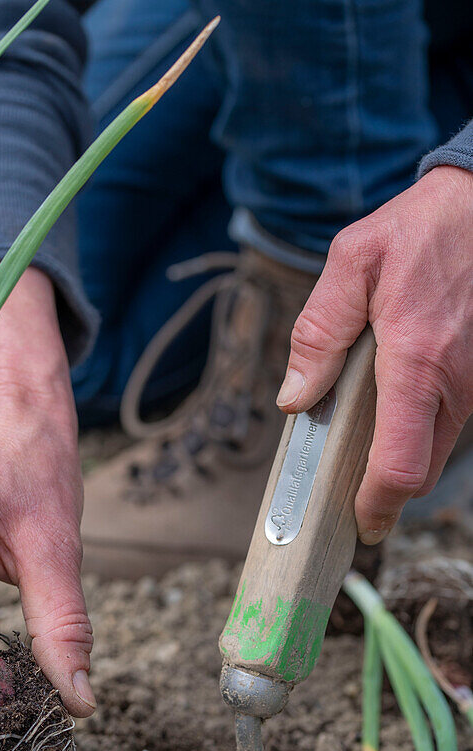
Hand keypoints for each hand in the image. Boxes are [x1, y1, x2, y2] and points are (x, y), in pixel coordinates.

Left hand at [277, 165, 472, 542]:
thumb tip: (294, 398)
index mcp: (418, 363)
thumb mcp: (353, 262)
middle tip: (345, 493)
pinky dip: (420, 426)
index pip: (400, 466)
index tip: (356, 523)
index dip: (376, 506)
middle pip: (420, 472)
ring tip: (359, 437)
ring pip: (437, 448)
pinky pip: (450, 420)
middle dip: (383, 492)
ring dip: (400, 455)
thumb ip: (318, 333)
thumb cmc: (421, 228)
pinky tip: (393, 400)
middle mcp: (455, 383)